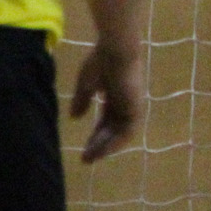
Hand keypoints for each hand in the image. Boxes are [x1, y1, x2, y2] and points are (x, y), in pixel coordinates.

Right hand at [71, 44, 144, 162]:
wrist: (115, 51)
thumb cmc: (101, 62)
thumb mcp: (86, 84)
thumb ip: (82, 100)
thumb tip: (75, 118)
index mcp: (116, 95)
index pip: (107, 120)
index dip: (96, 135)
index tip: (84, 148)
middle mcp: (125, 103)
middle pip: (113, 130)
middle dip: (99, 145)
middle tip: (86, 159)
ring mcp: (132, 106)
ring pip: (120, 135)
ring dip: (105, 148)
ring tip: (90, 158)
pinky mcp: (135, 108)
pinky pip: (126, 132)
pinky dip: (115, 143)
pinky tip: (101, 152)